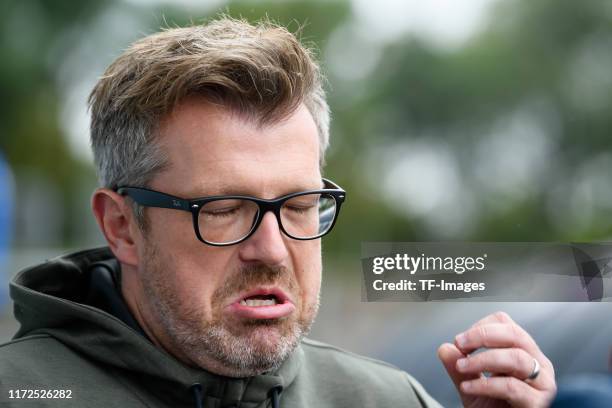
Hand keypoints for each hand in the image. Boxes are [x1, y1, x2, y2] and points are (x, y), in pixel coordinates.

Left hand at [438, 312, 555, 407]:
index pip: (506, 324)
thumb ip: (458, 368)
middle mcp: (539, 366)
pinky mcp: (538, 404)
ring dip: (482, 359)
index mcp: (524, 354)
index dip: (481, 327)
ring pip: (516, 358)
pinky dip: (485, 384)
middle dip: (482, 335)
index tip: (460, 341)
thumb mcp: (471, 386)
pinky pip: (511, 386)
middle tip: (459, 344)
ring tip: (461, 367)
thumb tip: (445, 348)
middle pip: (515, 335)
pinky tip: (467, 387)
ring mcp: (543, 385)